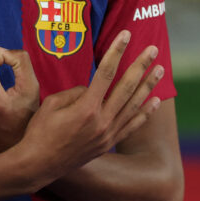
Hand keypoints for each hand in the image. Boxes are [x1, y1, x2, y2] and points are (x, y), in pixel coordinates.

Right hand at [16, 31, 164, 184]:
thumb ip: (75, 92)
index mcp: (86, 108)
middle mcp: (102, 121)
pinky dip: (146, 113)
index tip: (126, 35)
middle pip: (127, 87)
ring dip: (149, 86)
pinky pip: (133, 125)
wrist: (39, 165)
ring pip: (134, 105)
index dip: (117, 51)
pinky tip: (156, 101)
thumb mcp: (51, 104)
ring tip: (161, 69)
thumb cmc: (39, 131)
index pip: (106, 73)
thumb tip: (91, 89)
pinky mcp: (108, 143)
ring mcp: (108, 134)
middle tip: (153, 49)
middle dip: (141, 65)